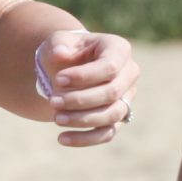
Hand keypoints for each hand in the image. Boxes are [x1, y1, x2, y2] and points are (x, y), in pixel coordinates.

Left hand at [37, 30, 139, 146]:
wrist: (67, 67)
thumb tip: (60, 54)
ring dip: (82, 119)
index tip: (58, 80)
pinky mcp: (117, 118)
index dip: (84, 76)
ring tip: (56, 118)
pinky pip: (107, 133)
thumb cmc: (65, 51)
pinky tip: (62, 139)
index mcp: (118, 50)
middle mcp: (129, 74)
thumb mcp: (59, 41)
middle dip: (80, 100)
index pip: (109, 66)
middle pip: (112, 93)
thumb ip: (59, 44)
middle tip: (52, 101)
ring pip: (112, 115)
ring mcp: (126, 97)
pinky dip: (85, 139)